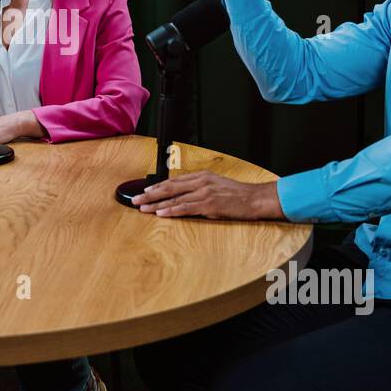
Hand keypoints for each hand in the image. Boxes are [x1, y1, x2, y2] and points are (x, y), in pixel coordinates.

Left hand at [129, 172, 284, 219]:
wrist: (255, 199)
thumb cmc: (237, 194)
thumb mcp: (217, 185)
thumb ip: (200, 188)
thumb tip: (184, 195)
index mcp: (201, 176)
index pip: (174, 181)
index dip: (157, 186)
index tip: (144, 191)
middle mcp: (201, 182)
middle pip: (169, 188)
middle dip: (150, 194)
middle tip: (135, 200)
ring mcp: (204, 193)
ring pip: (175, 199)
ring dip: (156, 204)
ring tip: (143, 208)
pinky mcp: (209, 204)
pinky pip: (186, 208)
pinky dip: (171, 211)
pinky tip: (161, 214)